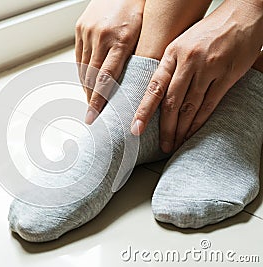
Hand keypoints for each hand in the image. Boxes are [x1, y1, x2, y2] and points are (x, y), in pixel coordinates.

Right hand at [75, 0, 144, 123]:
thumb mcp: (144, 34)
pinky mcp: (80, 28)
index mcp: (121, 39)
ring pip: (83, 68)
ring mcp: (87, 31)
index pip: (106, 78)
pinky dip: (83, 71)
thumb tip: (132, 88)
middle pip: (92, 76)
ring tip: (91, 101)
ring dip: (86, 86)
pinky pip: (78, 56)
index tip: (92, 117)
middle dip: (91, 98)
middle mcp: (100, 36)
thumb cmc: (140, 9)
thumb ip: (137, 59)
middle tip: (91, 115)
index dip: (98, 100)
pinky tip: (88, 81)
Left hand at [131, 0, 262, 152]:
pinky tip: (192, 133)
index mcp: (172, 53)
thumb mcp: (182, 43)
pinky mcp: (228, 75)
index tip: (136, 128)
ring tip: (175, 143)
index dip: (144, 110)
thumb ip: (169, 67)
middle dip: (164, 128)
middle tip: (161, 145)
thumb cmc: (209, 31)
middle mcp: (188, 61)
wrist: (243, 13)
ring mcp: (208, 68)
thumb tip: (156, 94)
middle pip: (171, 102)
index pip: (154, 87)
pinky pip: (210, 104)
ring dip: (181, 129)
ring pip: (190, 106)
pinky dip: (199, 122)